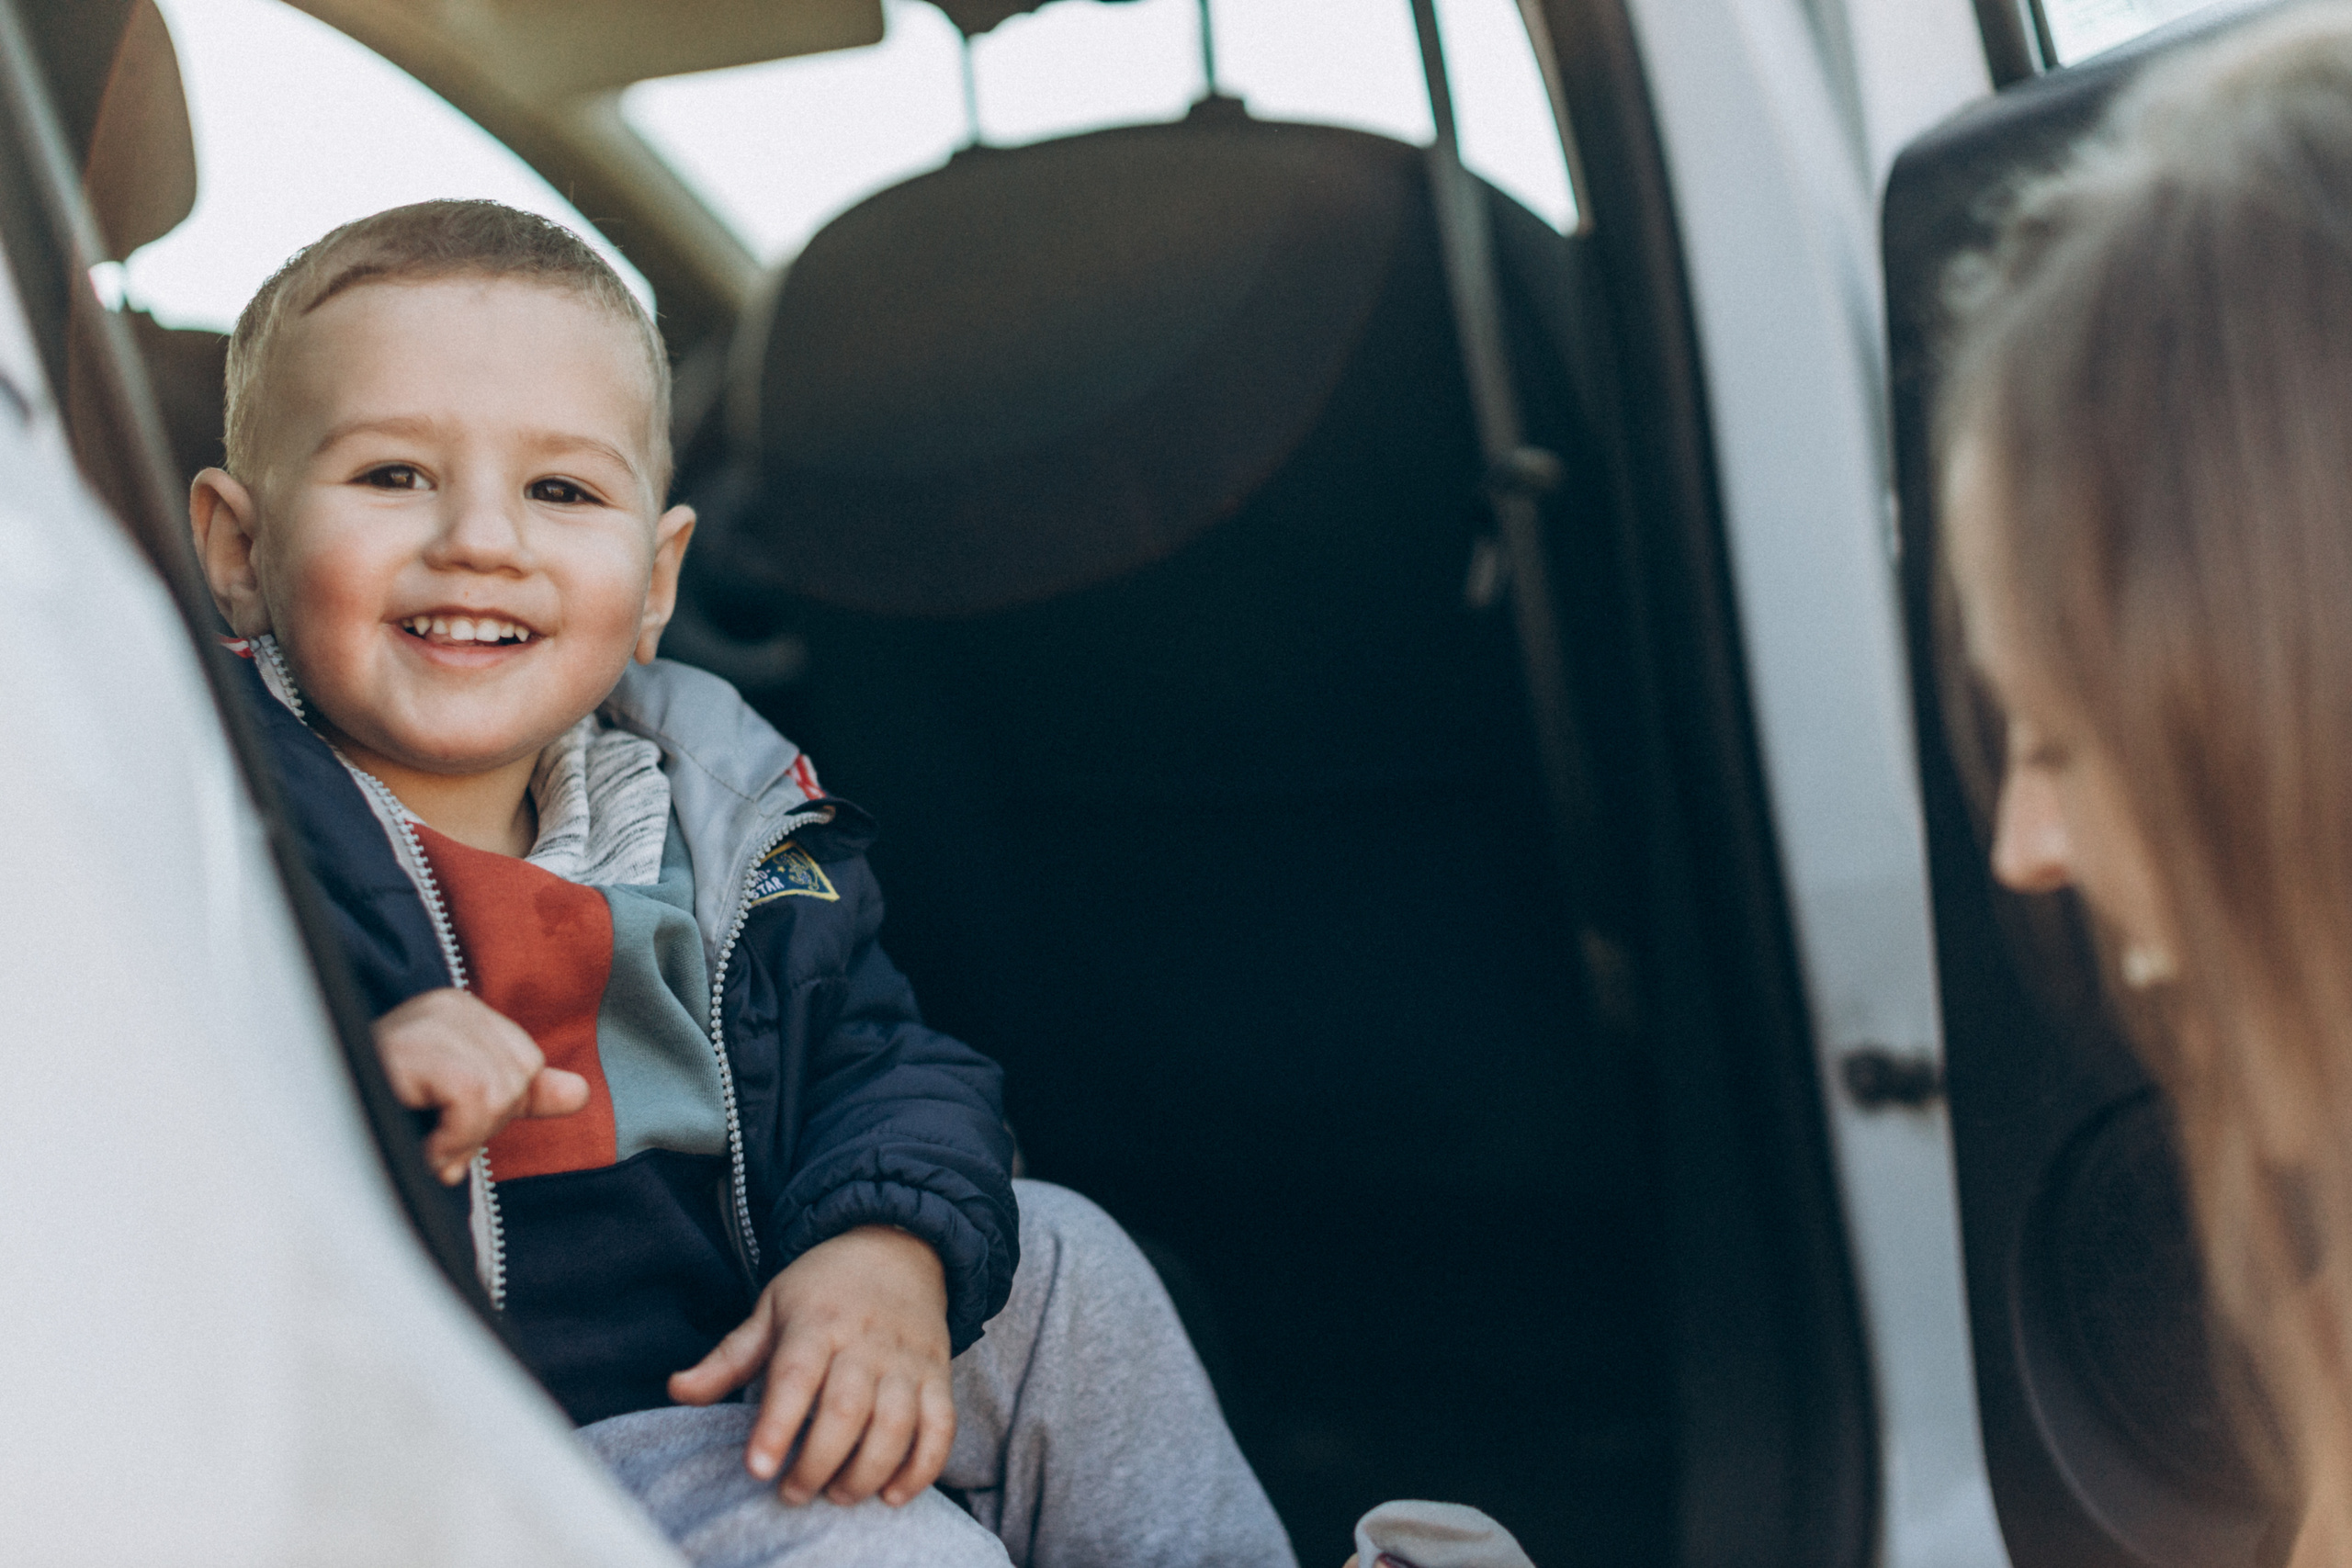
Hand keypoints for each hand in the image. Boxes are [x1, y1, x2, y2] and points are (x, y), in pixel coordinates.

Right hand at [372, 987, 589, 1182]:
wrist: (307, 1122)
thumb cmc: (377, 1117)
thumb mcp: (459, 1106)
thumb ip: (517, 1096)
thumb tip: (581, 1093)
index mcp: (460, 1011)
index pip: (525, 1067)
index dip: (494, 1111)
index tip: (445, 1125)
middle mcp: (447, 1005)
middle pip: (519, 1077)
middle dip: (482, 1125)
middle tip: (431, 1135)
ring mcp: (426, 1021)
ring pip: (500, 1092)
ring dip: (461, 1136)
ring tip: (419, 1140)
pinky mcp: (411, 1046)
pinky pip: (474, 1099)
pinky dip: (450, 1137)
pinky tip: (416, 1144)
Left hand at [668, 1224, 953, 1507]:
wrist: (898, 1248)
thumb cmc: (823, 1288)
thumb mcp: (771, 1308)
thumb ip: (729, 1357)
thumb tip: (677, 1389)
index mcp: (817, 1324)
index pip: (794, 1378)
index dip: (776, 1427)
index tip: (758, 1469)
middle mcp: (865, 1343)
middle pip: (845, 1412)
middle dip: (818, 1464)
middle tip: (792, 1492)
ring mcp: (906, 1361)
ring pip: (895, 1425)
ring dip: (867, 1472)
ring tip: (838, 1494)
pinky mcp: (937, 1376)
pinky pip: (941, 1427)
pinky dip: (923, 1467)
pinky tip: (894, 1492)